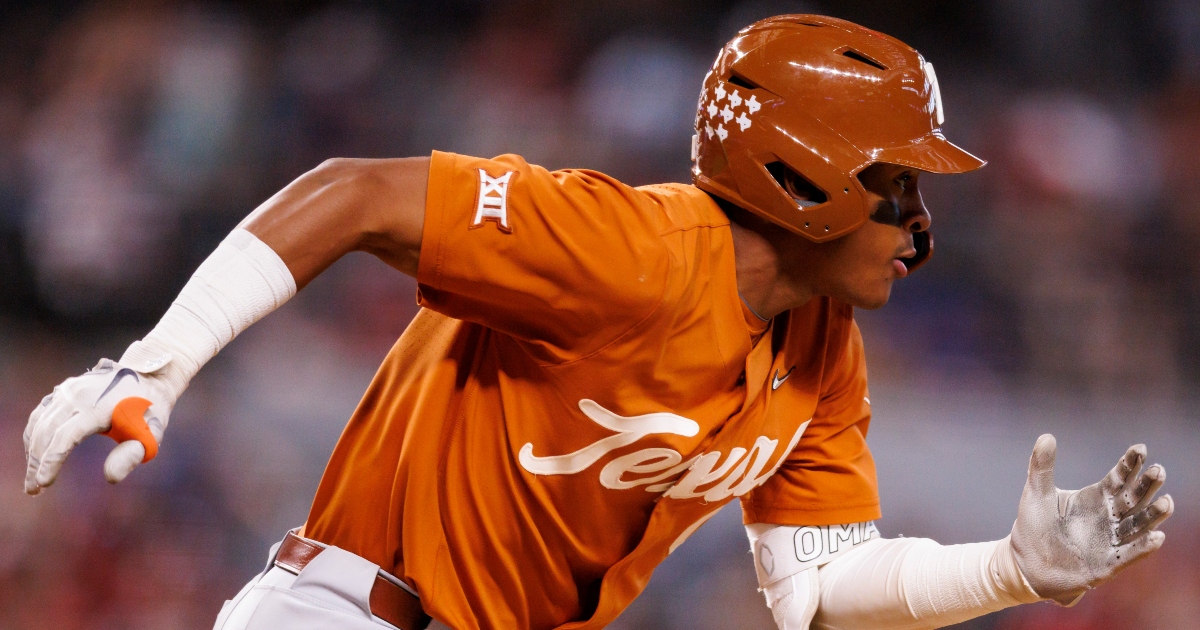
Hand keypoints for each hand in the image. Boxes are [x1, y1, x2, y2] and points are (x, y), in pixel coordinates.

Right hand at [24, 358, 176, 493]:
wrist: (149, 377)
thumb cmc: (150, 411)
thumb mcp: (151, 434)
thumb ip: (132, 455)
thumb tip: (110, 478)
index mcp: (99, 407)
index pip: (66, 436)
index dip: (52, 461)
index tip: (43, 484)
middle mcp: (79, 395)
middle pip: (47, 432)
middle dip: (37, 463)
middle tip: (33, 489)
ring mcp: (69, 390)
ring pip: (40, 423)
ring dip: (32, 452)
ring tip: (32, 478)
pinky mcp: (64, 389)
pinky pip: (41, 414)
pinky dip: (34, 435)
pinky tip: (34, 454)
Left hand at [1010, 434, 1172, 604]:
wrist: (1026, 563)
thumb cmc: (1035, 526)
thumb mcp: (1036, 493)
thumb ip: (1042, 466)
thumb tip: (1046, 436)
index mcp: (1097, 498)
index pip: (1119, 478)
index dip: (1130, 464)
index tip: (1141, 448)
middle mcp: (1109, 517)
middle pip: (1134, 499)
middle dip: (1147, 486)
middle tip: (1158, 471)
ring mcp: (1111, 540)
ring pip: (1138, 526)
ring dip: (1152, 516)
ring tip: (1166, 501)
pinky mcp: (1107, 563)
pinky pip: (1129, 554)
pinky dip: (1142, 547)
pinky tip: (1157, 537)